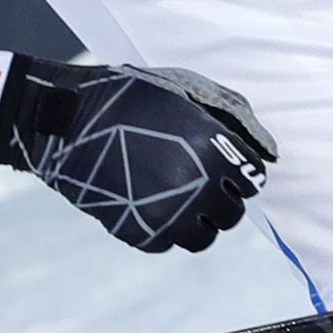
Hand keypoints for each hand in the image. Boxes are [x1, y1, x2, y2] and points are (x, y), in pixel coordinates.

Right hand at [0, 58, 276, 254]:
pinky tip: (146, 200)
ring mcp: (167, 212)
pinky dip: (162, 228)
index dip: (238, 170)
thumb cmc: (129, 97)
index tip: (219, 164)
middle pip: (233, 212)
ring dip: (195, 220)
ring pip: (204, 237)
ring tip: (173, 195)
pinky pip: (168, 244)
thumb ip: (234, 116)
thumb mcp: (185, 88)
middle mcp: (196, 183)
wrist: (63, 119)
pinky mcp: (139, 232)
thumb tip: (269, 154)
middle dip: (220, 198)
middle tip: (193, 180)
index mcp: (212, 146)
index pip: (252, 178)